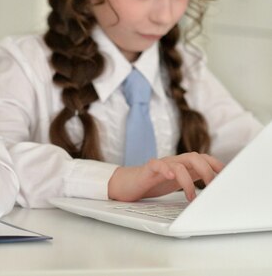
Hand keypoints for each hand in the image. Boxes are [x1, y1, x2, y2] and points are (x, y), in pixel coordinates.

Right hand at [108, 152, 224, 201]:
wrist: (126, 184)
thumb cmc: (151, 184)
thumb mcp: (175, 184)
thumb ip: (191, 181)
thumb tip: (213, 192)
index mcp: (181, 165)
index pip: (203, 158)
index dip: (217, 165)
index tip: (228, 177)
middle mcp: (173, 162)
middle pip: (194, 157)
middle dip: (207, 171)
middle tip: (212, 188)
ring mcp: (161, 165)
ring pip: (179, 163)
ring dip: (189, 180)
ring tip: (190, 197)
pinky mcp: (147, 170)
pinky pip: (157, 165)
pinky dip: (165, 169)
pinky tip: (170, 176)